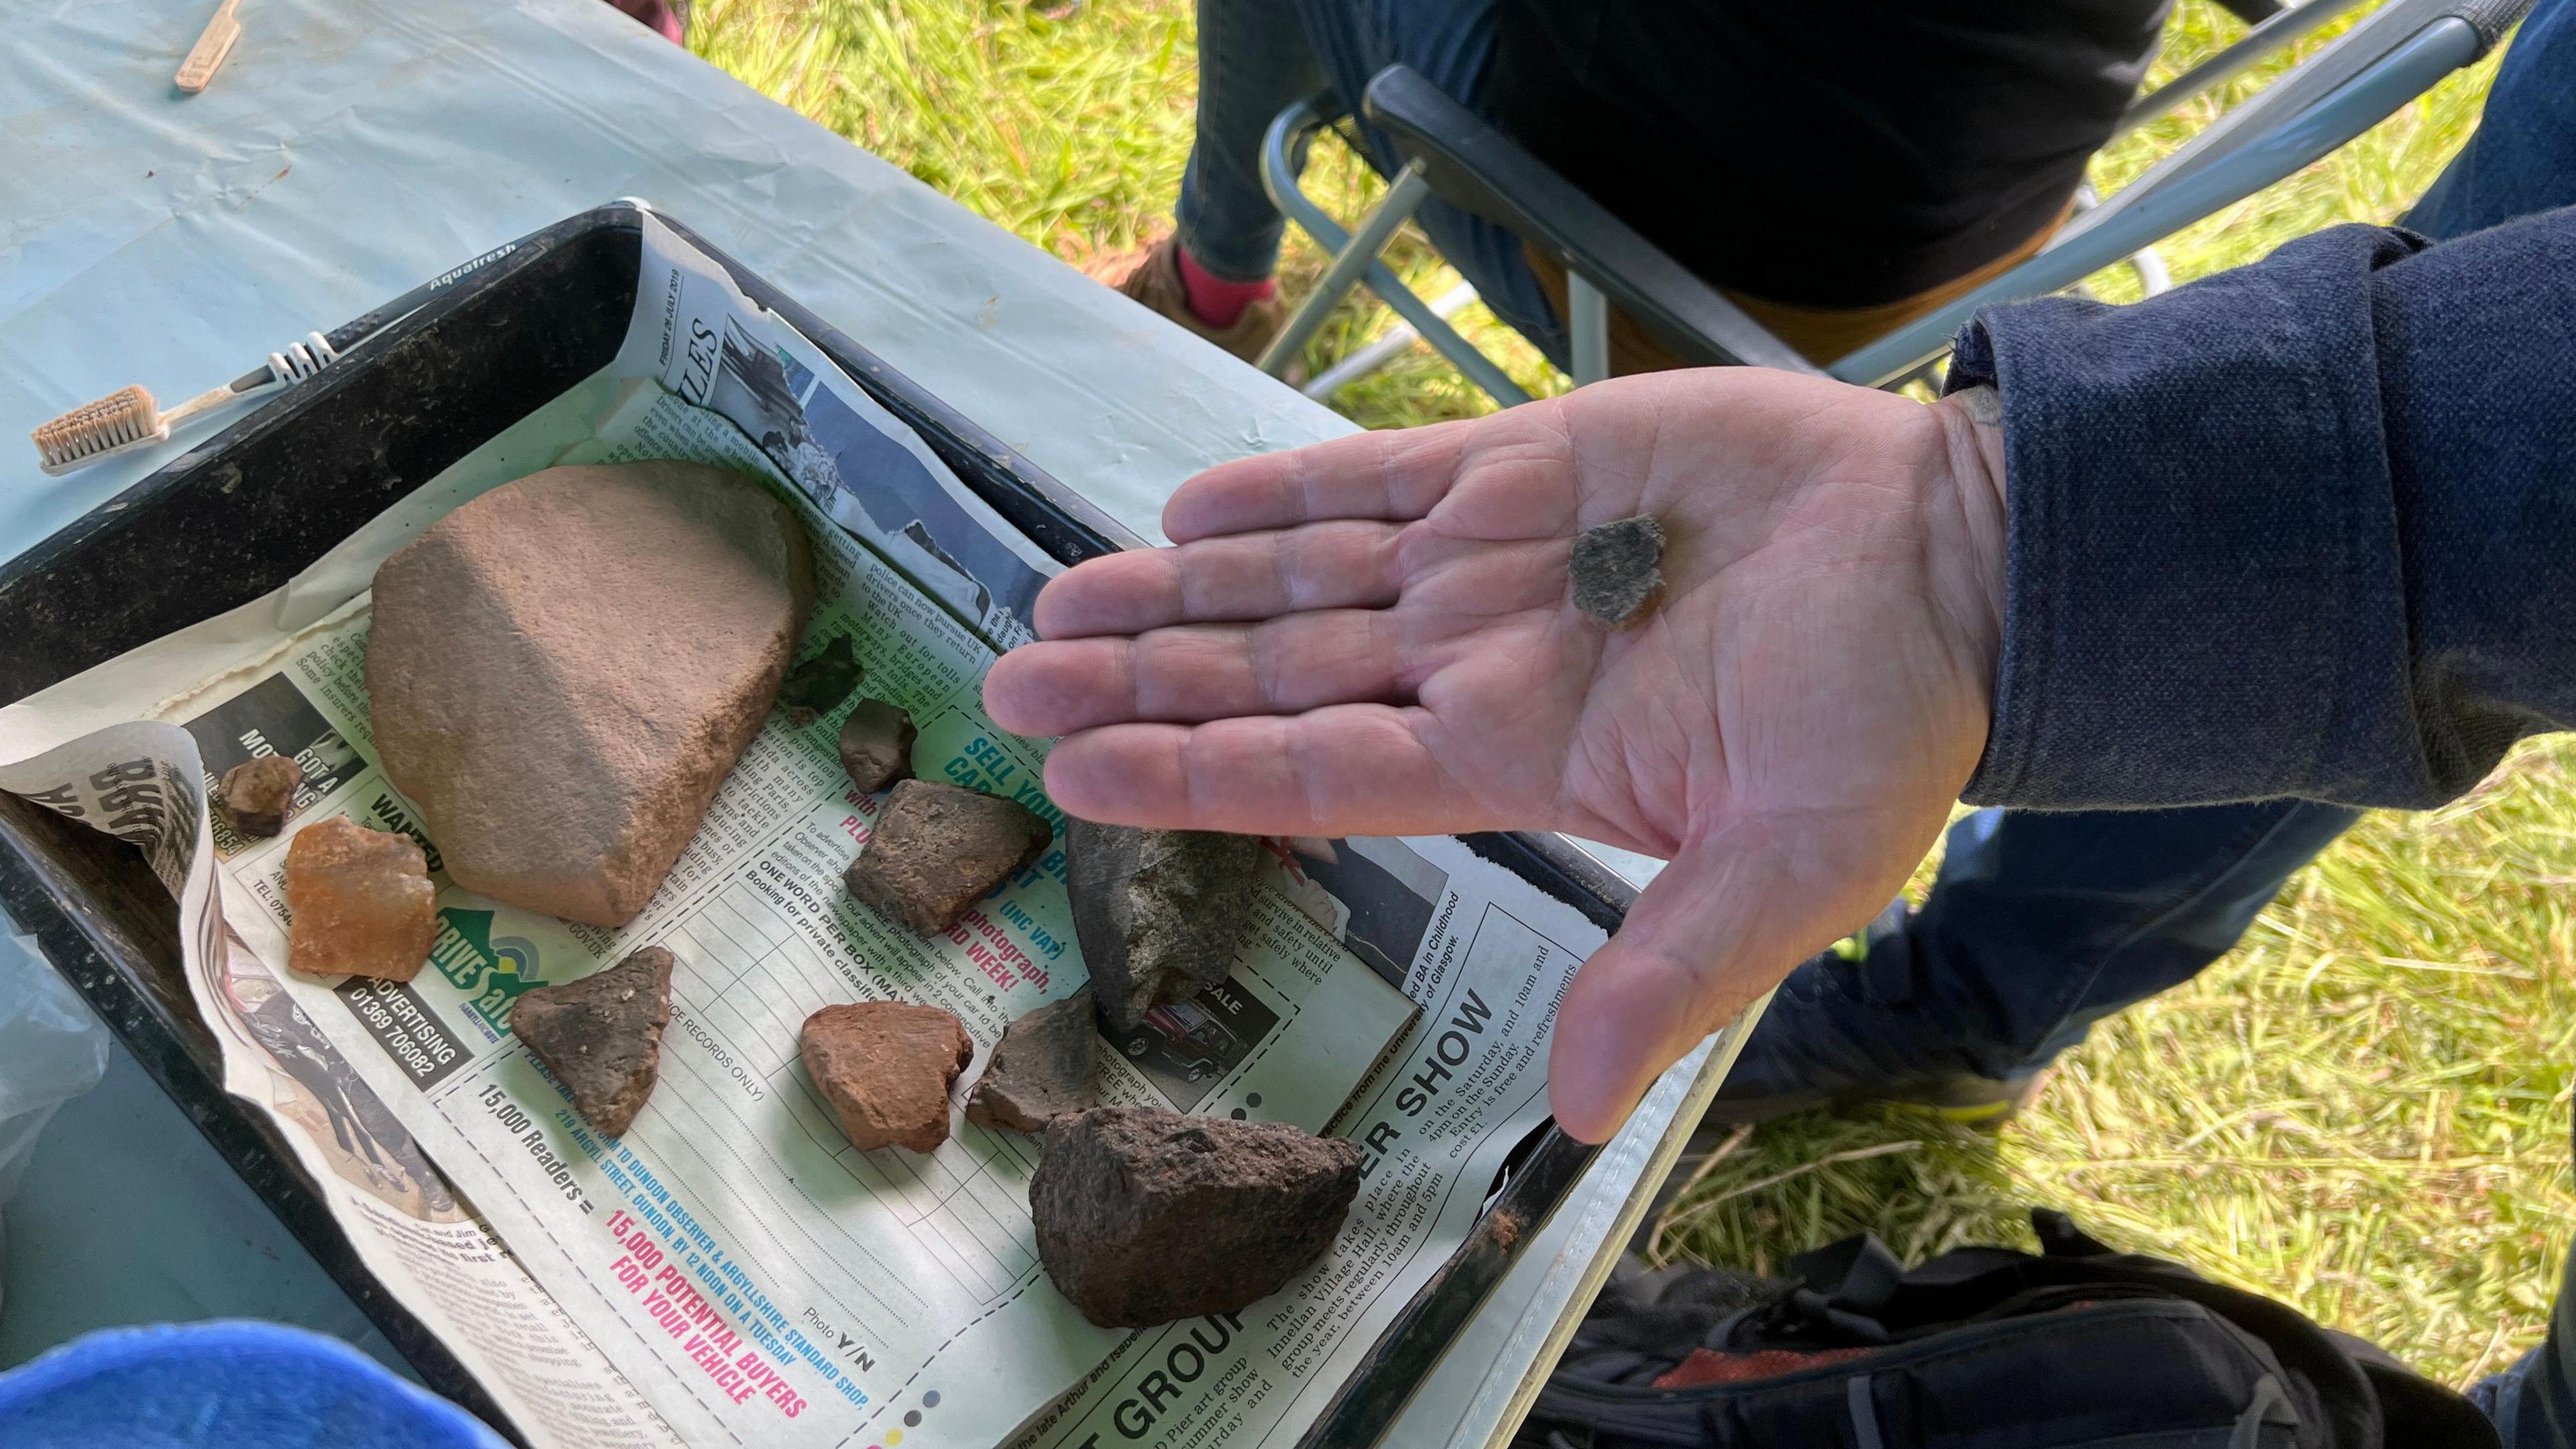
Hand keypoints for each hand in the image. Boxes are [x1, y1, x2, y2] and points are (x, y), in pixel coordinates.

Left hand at [985, 368, 2007, 1139]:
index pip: (1312, 772)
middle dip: (1139, 680)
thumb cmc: (1890, 722)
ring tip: (1055, 594)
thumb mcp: (1789, 873)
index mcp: (1516, 762)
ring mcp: (1496, 559)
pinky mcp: (1533, 461)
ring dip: (1176, 588)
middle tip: (1011, 680)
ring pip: (1299, 576)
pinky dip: (1282, 488)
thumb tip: (1582, 1111)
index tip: (1072, 777)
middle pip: (1270, 673)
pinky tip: (1188, 510)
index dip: (1187, 775)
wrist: (1963, 559)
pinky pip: (1378, 475)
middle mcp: (1479, 662)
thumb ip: (1668, 975)